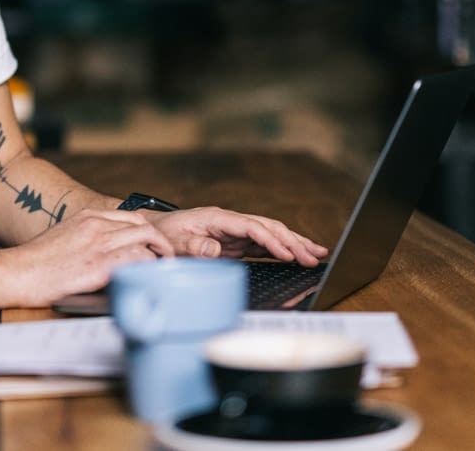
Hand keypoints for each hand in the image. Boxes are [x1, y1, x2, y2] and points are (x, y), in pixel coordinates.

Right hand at [0, 209, 174, 306]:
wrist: (15, 273)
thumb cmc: (35, 263)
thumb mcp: (65, 237)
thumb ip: (88, 238)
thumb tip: (109, 251)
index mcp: (87, 217)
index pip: (132, 217)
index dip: (148, 233)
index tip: (153, 247)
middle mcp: (96, 225)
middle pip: (144, 226)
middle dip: (160, 243)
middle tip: (164, 260)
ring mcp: (98, 244)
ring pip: (146, 239)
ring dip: (159, 255)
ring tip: (160, 270)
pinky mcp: (98, 265)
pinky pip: (137, 259)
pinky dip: (147, 268)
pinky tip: (145, 278)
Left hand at [148, 207, 326, 265]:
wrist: (155, 230)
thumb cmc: (163, 236)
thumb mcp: (173, 242)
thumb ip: (193, 246)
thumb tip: (215, 248)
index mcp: (217, 218)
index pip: (251, 227)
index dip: (271, 240)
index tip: (288, 254)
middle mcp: (230, 221)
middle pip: (268, 227)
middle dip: (293, 241)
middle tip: (314, 257)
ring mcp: (235, 230)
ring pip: (271, 233)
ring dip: (295, 243)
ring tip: (318, 253)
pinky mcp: (235, 241)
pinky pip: (264, 244)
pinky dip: (283, 249)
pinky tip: (298, 255)